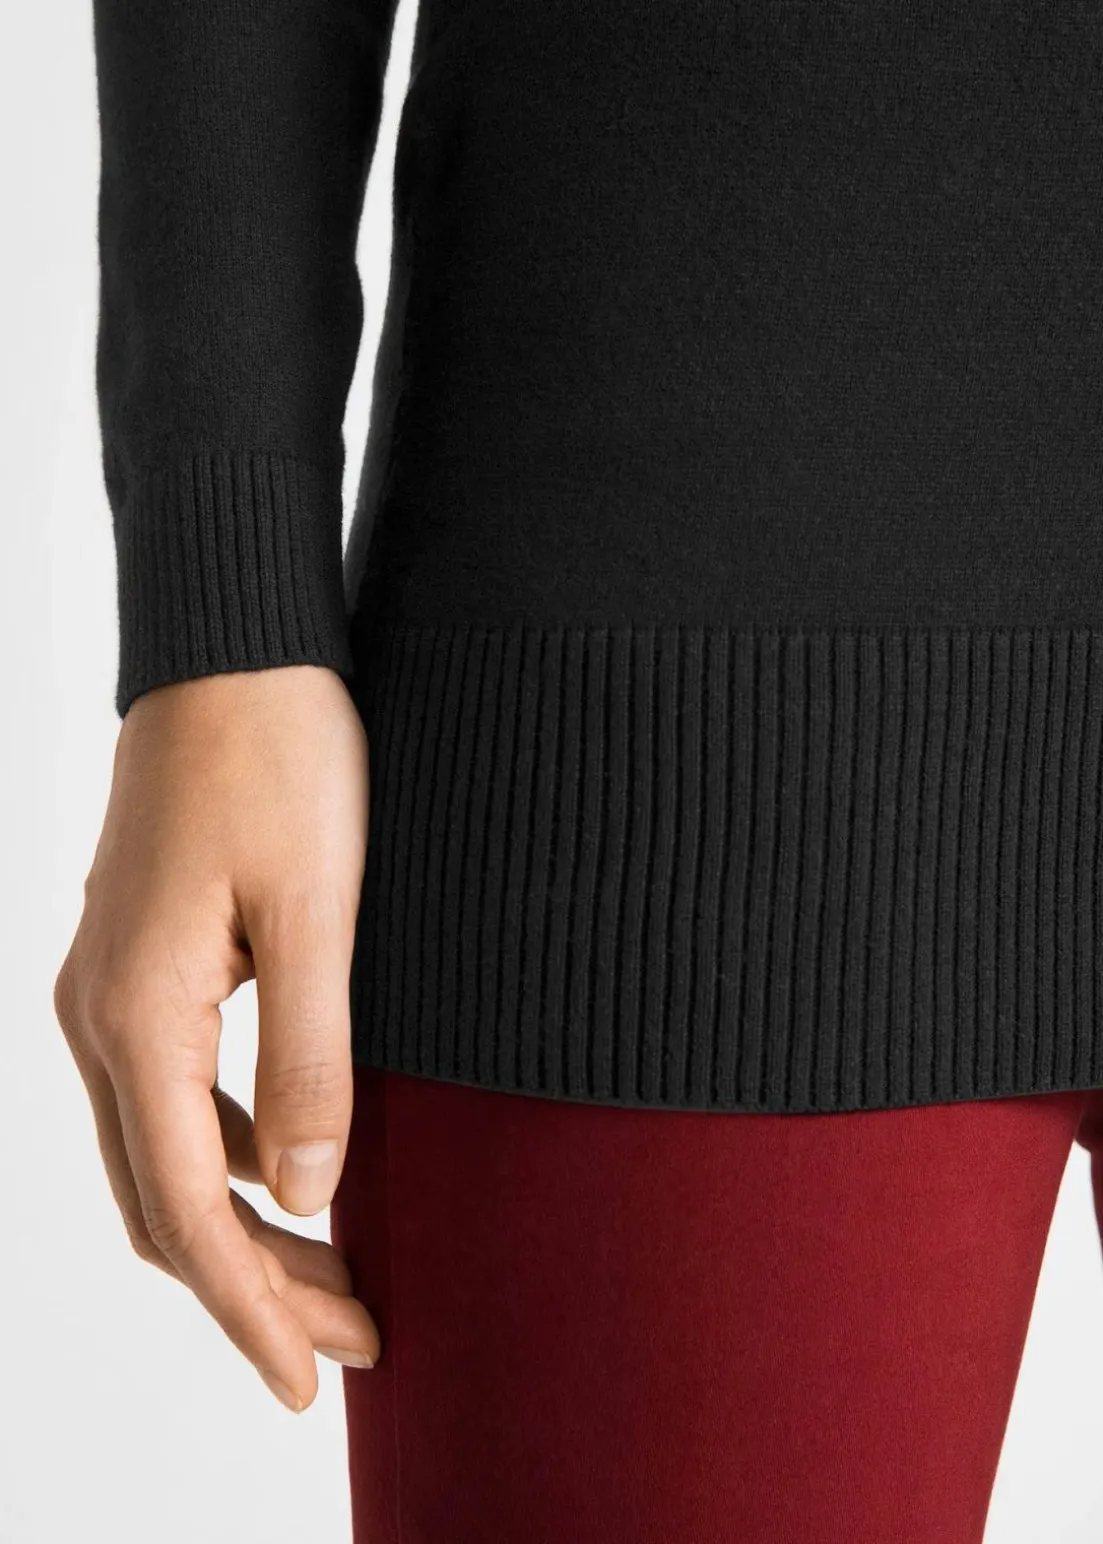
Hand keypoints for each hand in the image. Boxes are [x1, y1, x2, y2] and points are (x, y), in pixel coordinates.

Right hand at [52, 665, 379, 1411]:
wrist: (233, 647)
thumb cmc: (280, 757)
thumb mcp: (319, 911)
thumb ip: (314, 1056)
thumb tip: (310, 1195)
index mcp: (137, 1015)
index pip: (191, 1212)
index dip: (247, 1312)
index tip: (309, 1386)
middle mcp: (102, 1016)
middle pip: (169, 1201)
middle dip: (254, 1288)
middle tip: (352, 1344)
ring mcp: (113, 990)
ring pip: (170, 1154)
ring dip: (248, 1227)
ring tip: (340, 1277)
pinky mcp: (145, 963)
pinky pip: (179, 1096)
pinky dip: (236, 1155)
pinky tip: (302, 1167)